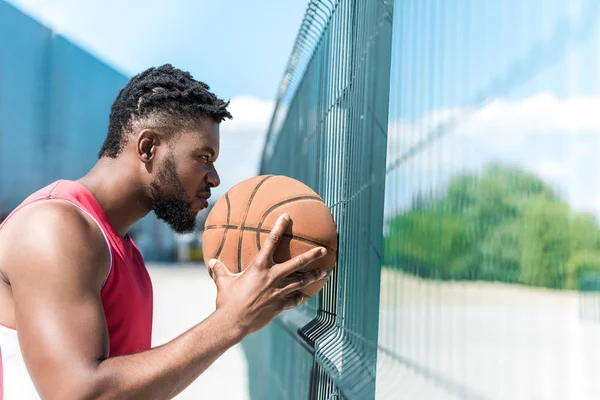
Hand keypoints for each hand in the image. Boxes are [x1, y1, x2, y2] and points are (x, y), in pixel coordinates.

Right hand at [207, 213, 328, 336]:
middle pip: (298, 263)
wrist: (233, 322)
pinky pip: (295, 300)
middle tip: (324, 250)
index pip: (271, 242)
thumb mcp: (222, 282)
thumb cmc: (226, 300)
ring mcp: (279, 292)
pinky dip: (301, 297)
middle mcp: (272, 277)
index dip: (279, 227)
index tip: (287, 216)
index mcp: (259, 267)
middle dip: (312, 255)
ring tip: (325, 273)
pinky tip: (306, 295)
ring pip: (301, 282)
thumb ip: (219, 270)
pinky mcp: (280, 306)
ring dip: (314, 277)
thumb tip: (211, 262)